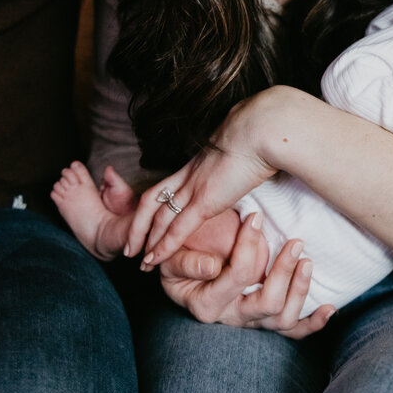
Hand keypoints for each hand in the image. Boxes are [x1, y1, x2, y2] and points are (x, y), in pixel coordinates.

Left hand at [125, 95, 278, 267]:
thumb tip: (254, 165)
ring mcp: (194, 188)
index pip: (166, 186)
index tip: (150, 222)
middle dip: (138, 226)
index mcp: (198, 163)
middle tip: (131, 247)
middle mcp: (189, 175)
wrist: (261, 132)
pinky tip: (154, 259)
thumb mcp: (246, 150)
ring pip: (158, 218)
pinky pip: (177, 229)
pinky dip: (163, 246)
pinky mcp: (205, 201)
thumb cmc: (261, 137)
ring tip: (139, 261)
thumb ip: (242, 162)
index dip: (154, 205)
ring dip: (145, 240)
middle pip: (151, 201)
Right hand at [160, 212, 335, 338]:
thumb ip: (186, 262)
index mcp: (207, 304)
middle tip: (295, 243)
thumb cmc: (180, 262)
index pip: (237, 276)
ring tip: (307, 262)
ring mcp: (252, 322)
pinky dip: (313, 323)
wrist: (184, 277)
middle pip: (267, 303)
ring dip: (300, 291)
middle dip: (284, 272)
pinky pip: (293, 331)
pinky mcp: (266, 322)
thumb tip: (211, 266)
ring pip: (283, 320)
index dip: (249, 245)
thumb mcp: (172, 260)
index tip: (256, 217)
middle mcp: (232, 317)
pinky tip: (330, 308)